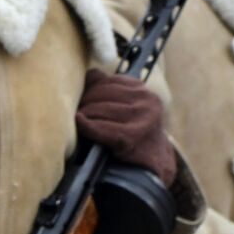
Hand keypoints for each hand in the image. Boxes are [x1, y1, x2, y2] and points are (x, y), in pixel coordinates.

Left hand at [75, 69, 176, 186]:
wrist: (153, 161)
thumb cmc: (133, 130)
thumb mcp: (127, 105)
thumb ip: (109, 87)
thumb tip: (91, 72)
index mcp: (142, 89)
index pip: (104, 81)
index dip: (90, 91)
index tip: (86, 102)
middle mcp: (145, 100)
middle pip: (99, 93)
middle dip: (85, 103)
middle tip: (80, 113)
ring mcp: (141, 117)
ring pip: (97, 109)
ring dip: (85, 116)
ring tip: (82, 121)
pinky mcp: (131, 136)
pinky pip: (99, 127)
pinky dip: (86, 126)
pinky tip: (81, 124)